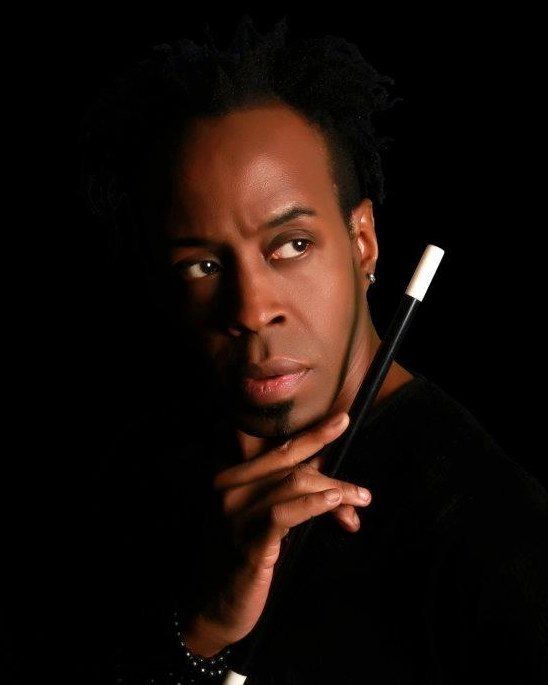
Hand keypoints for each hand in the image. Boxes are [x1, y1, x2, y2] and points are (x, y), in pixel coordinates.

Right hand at [181, 411, 371, 655]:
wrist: (213, 606)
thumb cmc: (240, 556)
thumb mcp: (258, 517)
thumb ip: (284, 491)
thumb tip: (326, 471)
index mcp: (229, 478)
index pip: (276, 448)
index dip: (311, 433)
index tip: (341, 419)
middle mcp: (228, 490)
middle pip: (288, 461)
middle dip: (328, 459)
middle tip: (357, 471)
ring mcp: (237, 517)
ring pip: (295, 484)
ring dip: (335, 490)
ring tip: (359, 500)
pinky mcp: (250, 545)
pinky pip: (286, 515)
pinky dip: (314, 504)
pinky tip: (335, 504)